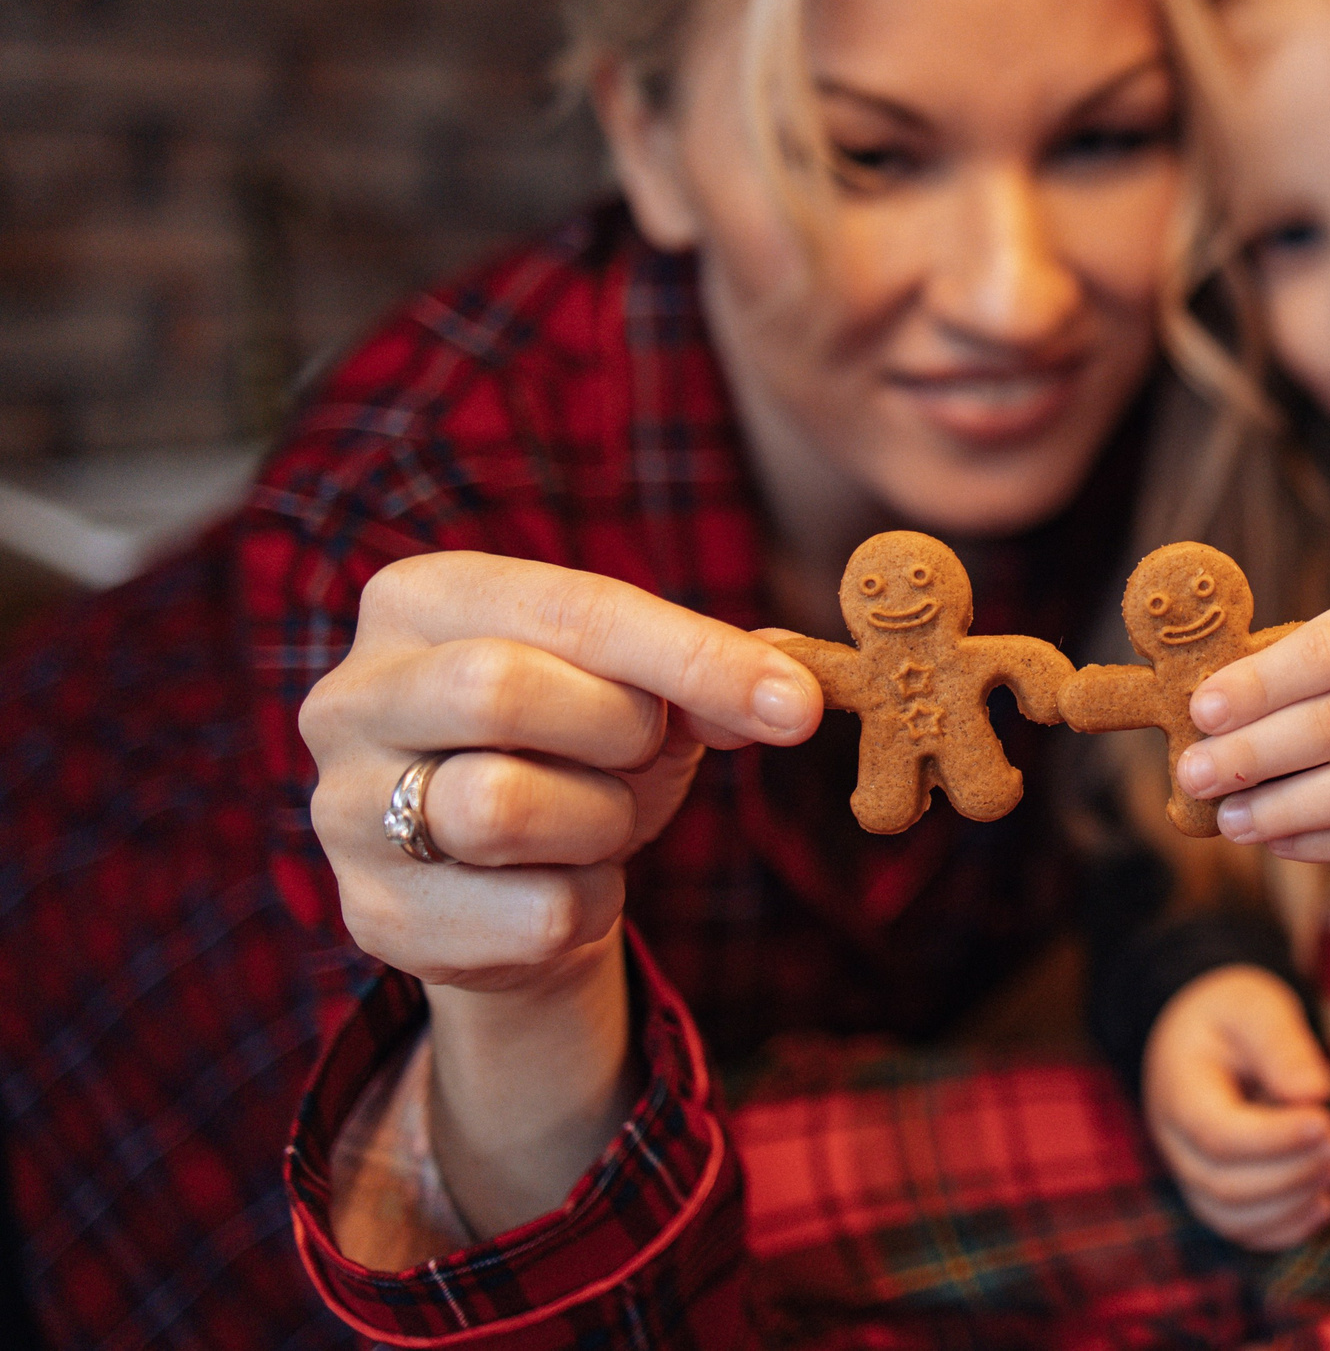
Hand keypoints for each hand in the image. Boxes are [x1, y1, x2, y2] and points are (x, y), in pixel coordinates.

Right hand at [303, 551, 819, 990]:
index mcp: (419, 599)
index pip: (570, 608)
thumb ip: (713, 677)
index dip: (694, 656)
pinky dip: (589, 905)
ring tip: (599, 819)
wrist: (515, 887)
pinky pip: (527, 914)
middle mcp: (351, 696)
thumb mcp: (645, 692)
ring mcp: (344, 811)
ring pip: (499, 806)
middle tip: (648, 751)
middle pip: (499, 689)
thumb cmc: (579, 752)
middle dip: (617, 729)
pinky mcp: (375, 918)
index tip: (798, 704)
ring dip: (600, 821)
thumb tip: (792, 695)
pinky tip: (569, 886)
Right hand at [1144, 965, 1329, 1249]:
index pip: (1219, 1135)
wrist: (1205, 1032)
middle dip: (1292, 1172)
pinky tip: (1326, 1205)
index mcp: (1179, 1091)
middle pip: (1225, 1184)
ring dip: (1292, 1204)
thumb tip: (1316, 1094)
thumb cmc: (1234, 1017)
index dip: (1275, 1139)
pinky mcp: (1213, 1192)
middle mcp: (1176, 1142)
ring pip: (1231, 1217)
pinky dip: (1284, 1229)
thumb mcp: (1257, 1009)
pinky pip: (1242, 1229)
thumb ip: (1282, 1046)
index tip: (1327, 1121)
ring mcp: (1190, 1172)